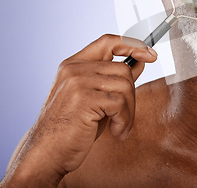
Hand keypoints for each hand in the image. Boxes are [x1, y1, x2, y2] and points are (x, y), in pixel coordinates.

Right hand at [0, 34, 156, 186]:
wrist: (46, 154)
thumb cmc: (72, 128)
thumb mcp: (95, 98)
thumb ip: (114, 78)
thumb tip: (141, 61)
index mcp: (74, 64)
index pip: (108, 41)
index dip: (132, 44)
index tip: (150, 54)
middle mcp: (74, 69)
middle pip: (123, 68)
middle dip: (132, 94)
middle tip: (125, 116)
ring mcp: (78, 82)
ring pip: (125, 85)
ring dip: (129, 110)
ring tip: (120, 126)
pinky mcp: (84, 99)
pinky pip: (120, 103)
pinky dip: (124, 120)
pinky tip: (116, 132)